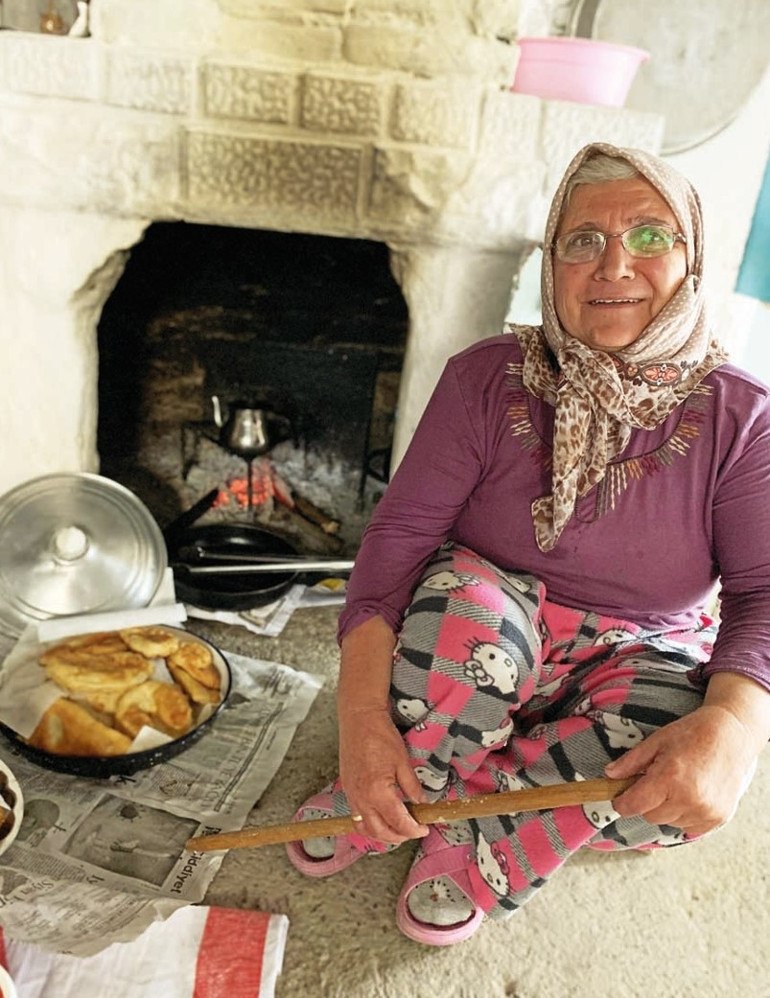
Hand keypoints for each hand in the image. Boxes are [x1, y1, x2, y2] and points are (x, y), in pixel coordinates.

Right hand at [338, 706, 428, 845]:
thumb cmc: (380, 735)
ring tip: (398, 832)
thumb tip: (422, 803)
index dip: (413, 829)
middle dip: (398, 837)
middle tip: (414, 832)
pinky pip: (356, 816)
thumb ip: (412, 787)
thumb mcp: (403, 761)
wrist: (359, 718)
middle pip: (379, 831)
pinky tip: (380, 820)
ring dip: (381, 835)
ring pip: (364, 828)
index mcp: (377, 792)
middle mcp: (361, 798)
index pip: (397, 822)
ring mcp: (351, 795)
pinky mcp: (347, 789)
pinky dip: (368, 825)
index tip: (424, 828)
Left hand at [605, 704, 757, 835]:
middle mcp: (688, 799)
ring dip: (667, 809)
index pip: (634, 805)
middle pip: (650, 816)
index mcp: (669, 778)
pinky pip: (689, 828)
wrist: (732, 735)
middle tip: (657, 781)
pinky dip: (685, 815)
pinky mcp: (719, 818)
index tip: (619, 799)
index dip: (622, 803)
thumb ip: (631, 761)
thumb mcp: (656, 741)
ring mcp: (705, 811)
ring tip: (679, 784)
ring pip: (669, 822)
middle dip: (647, 802)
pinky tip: (691, 794)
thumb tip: (609, 775)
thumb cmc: (693, 734)